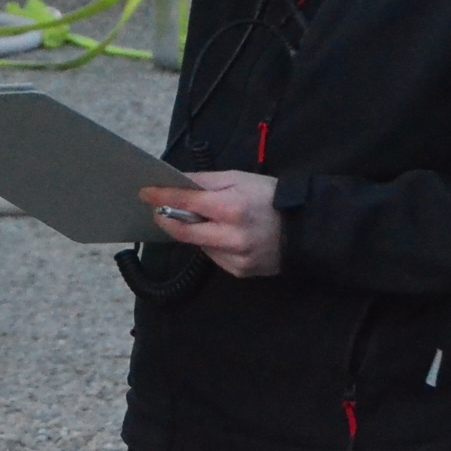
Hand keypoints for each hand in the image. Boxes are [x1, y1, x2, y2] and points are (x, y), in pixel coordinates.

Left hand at [140, 171, 282, 277]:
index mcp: (231, 208)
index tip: (145, 193)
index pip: (186, 203)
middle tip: (158, 211)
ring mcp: (236, 258)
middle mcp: (231, 237)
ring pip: (199, 245)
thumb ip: (206, 181)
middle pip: (184, 232)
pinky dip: (212, 244)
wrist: (305, 228)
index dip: (162, 197)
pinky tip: (224, 235)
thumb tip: (178, 181)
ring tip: (204, 219)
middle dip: (167, 220)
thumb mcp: (239, 179)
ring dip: (194, 232)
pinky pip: (215, 257)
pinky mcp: (240, 272)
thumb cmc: (270, 197)